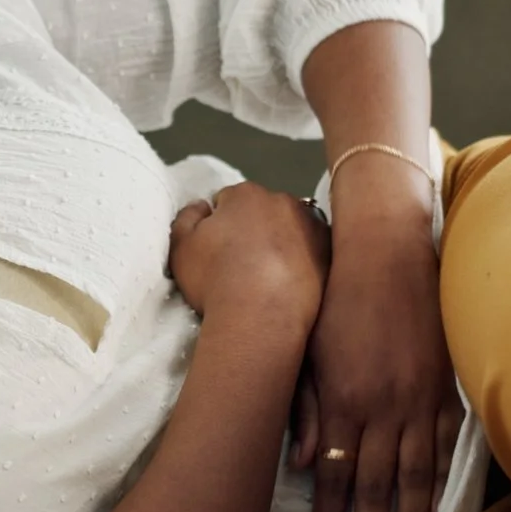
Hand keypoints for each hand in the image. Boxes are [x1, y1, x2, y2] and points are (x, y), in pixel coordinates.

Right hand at [168, 182, 328, 335]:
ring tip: (266, 276)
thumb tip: (202, 206)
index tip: (217, 249)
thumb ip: (187, 217)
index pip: (228, 200)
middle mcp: (283, 201)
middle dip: (252, 229)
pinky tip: (288, 283)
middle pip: (262, 210)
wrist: (261, 317)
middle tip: (241, 263)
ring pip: (289, 229)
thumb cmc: (216, 280)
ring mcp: (311, 226)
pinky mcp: (329, 254)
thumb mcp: (181, 247)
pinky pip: (310, 251)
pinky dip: (301, 260)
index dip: (218, 225)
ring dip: (279, 242)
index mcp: (246, 194)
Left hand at [290, 220, 463, 511]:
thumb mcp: (307, 351)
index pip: (332, 476)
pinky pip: (446, 446)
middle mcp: (381, 409)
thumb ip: (306, 410)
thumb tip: (300, 465)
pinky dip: (441, 482)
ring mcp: (418, 401)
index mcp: (342, 401)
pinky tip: (440, 510)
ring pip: (415, 476)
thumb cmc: (338, 299)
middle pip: (375, 488)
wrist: (387, 255)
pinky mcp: (445, 388)